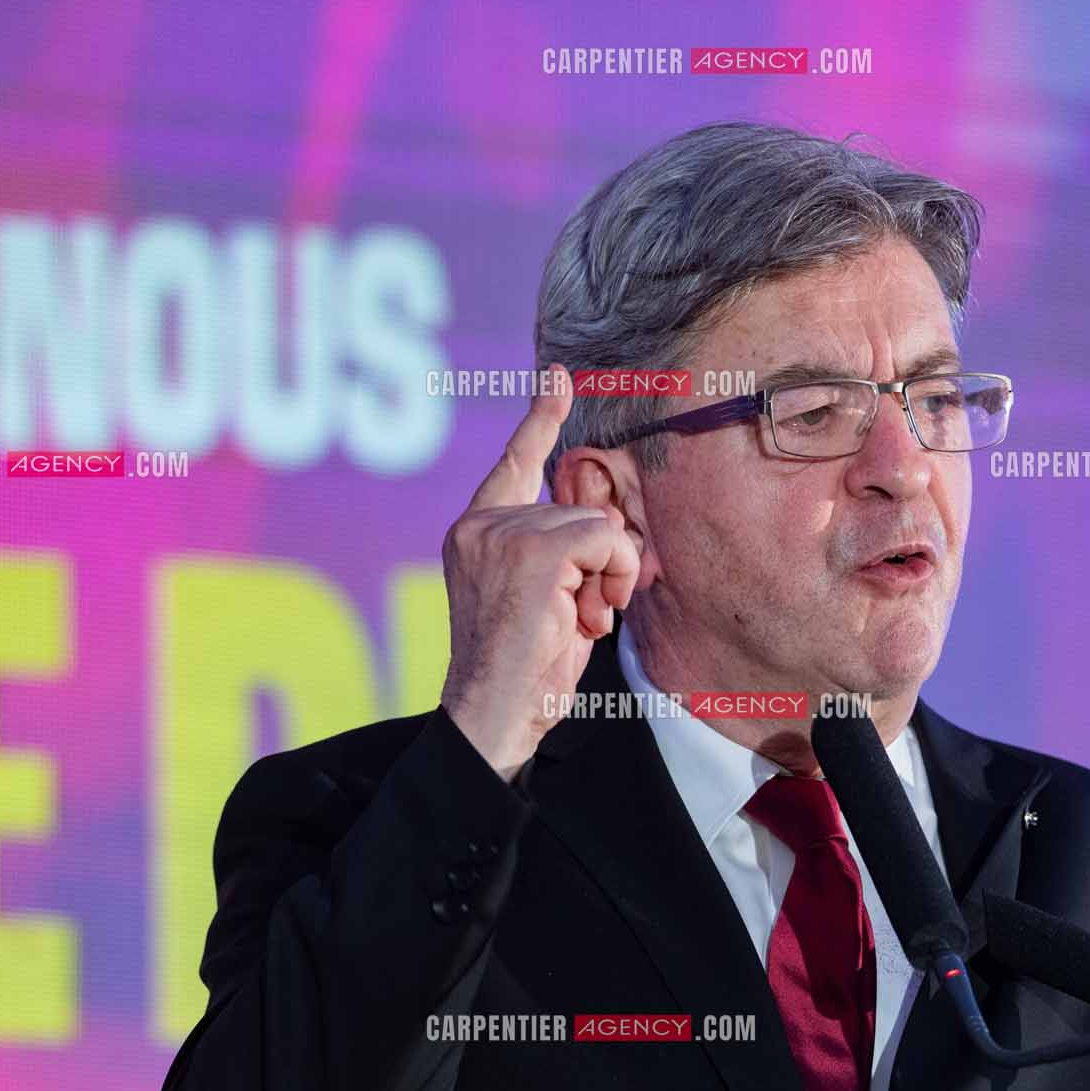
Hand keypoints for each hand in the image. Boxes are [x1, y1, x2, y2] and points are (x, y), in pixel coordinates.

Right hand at [439, 365, 640, 778]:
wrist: (494, 713)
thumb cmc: (523, 672)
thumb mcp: (544, 601)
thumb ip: (561, 557)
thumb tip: (608, 527)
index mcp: (475, 534)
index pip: (514, 463)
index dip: (540, 420)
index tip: (558, 377)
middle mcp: (479, 525)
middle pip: (580, 510)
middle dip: (599, 565)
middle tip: (578, 617)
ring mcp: (501, 533)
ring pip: (598, 525)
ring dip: (607, 578)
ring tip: (577, 622)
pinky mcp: (531, 549)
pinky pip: (606, 539)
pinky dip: (613, 576)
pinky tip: (586, 615)